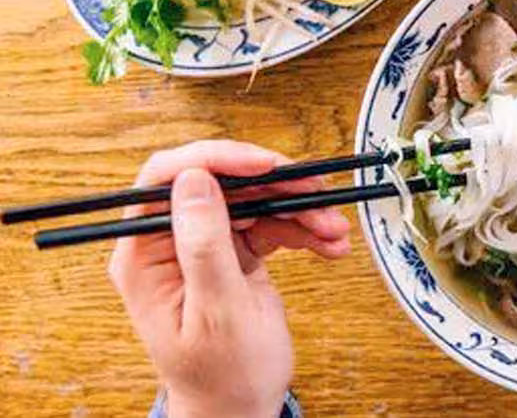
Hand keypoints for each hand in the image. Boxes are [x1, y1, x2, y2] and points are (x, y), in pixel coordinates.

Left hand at [108, 140, 352, 417]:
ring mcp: (204, 247)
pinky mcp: (234, 254)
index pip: (167, 180)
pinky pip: (271, 225)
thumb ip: (203, 245)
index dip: (216, 160)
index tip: (264, 164)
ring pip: (254, 202)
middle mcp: (170, 244)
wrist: (241, 408)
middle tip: (315, 189)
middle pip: (221, 185)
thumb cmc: (222, 376)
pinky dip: (304, 231)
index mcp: (145, 255)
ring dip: (299, 210)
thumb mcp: (217, 312)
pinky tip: (329, 244)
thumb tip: (194, 181)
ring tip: (334, 228)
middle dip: (274, 186)